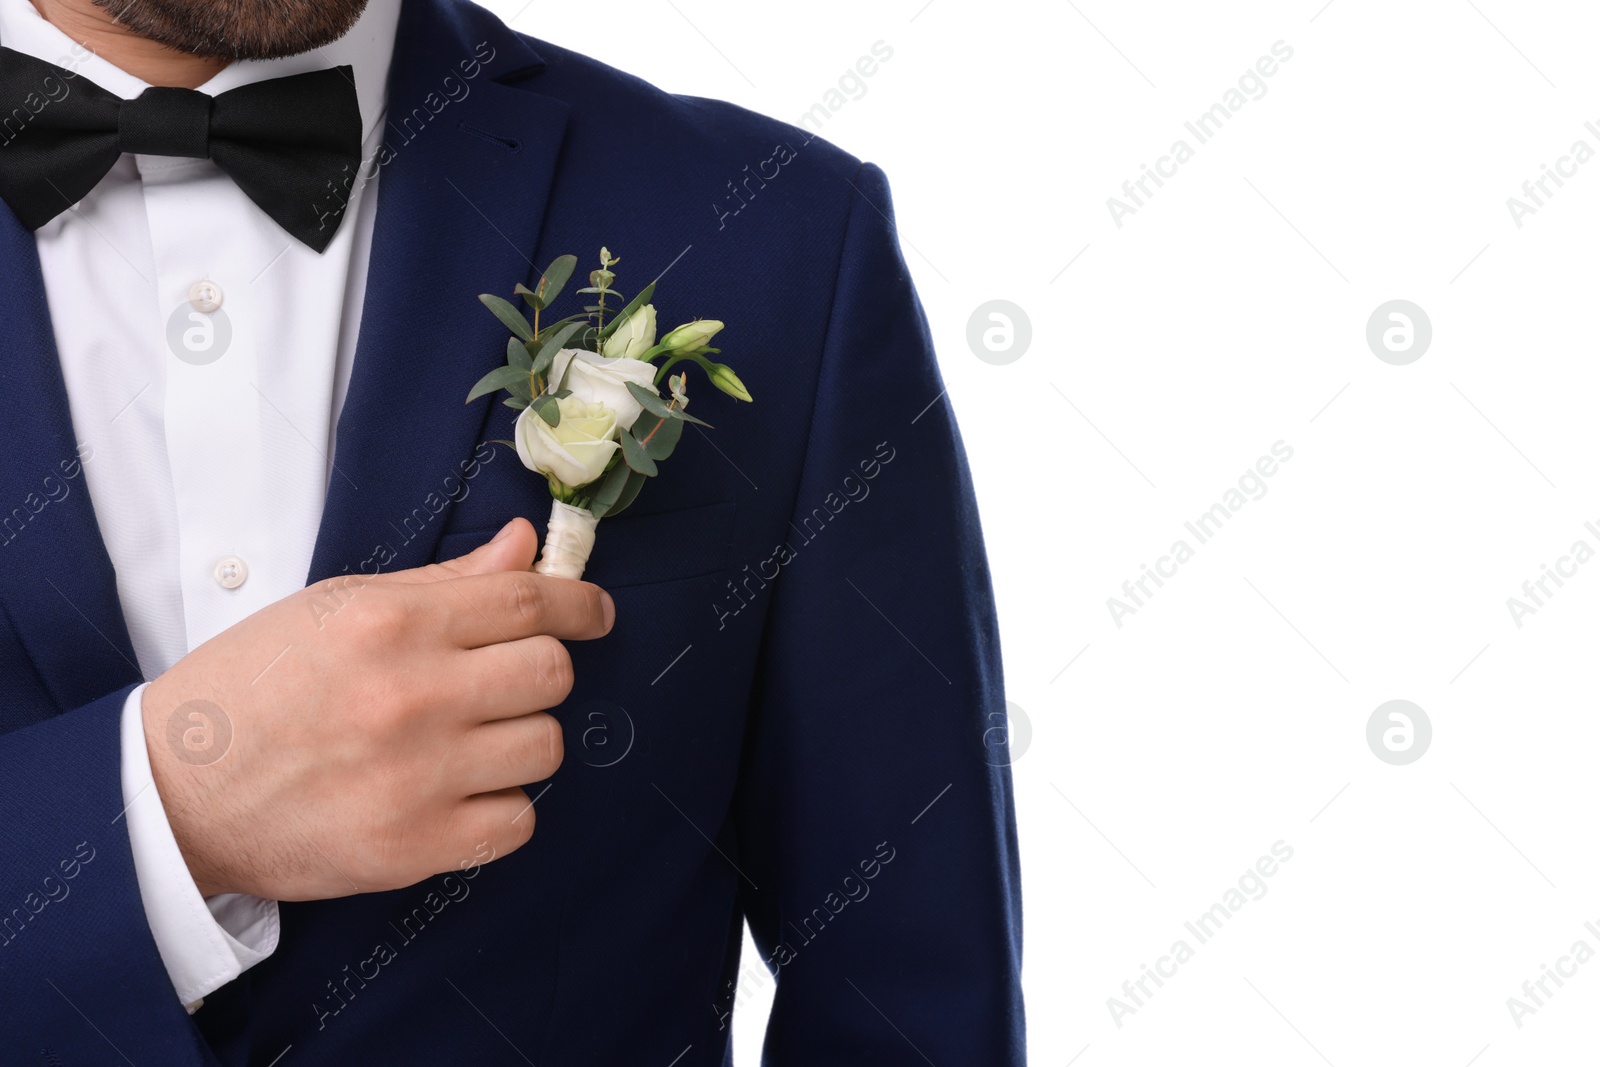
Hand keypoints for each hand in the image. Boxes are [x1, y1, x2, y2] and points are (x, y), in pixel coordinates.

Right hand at [140, 518, 611, 900]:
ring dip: (520, 741)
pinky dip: (501, 808)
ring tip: (468, 742)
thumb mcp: (336, 609)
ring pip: (546, 747)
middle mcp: (413, 696)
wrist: (174, 791)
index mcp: (391, 624)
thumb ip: (443, 583)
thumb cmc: (255, 687)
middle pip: (551, 673)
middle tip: (504, 683)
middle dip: (541, 672)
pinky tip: (457, 793)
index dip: (578, 604)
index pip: (528, 599)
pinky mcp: (415, 846)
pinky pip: (519, 822)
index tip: (594, 613)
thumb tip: (526, 546)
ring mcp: (418, 776)